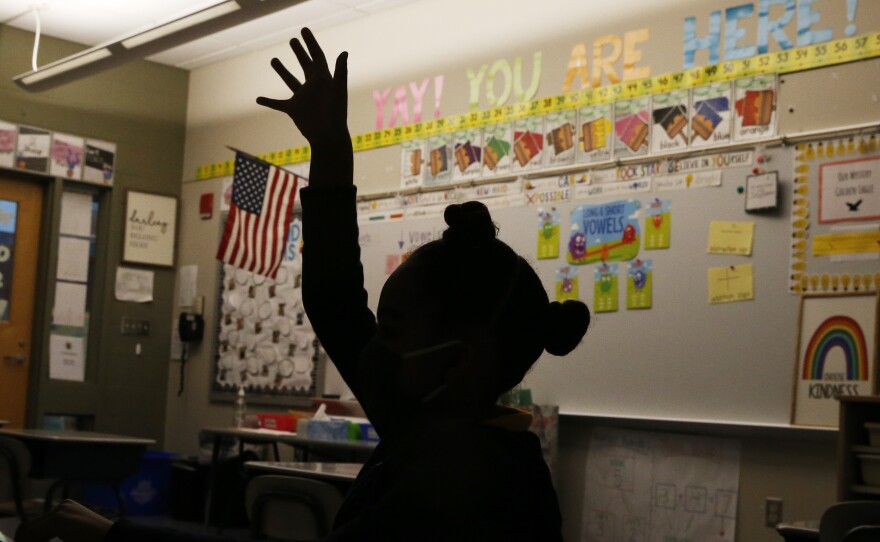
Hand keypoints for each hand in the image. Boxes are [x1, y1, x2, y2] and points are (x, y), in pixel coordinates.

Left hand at [15, 500, 112, 541]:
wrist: (109, 537)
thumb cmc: (94, 538)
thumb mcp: (72, 534)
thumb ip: (59, 533)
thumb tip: (37, 539)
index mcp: (67, 507)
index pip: (38, 523)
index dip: (31, 539)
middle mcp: (62, 505)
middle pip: (31, 524)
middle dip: (27, 540)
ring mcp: (60, 510)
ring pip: (29, 528)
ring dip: (28, 541)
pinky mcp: (58, 519)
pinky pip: (32, 533)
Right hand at [257, 28, 348, 147]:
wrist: (328, 136)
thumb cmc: (336, 114)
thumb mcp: (338, 90)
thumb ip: (340, 71)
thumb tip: (344, 52)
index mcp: (323, 79)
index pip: (317, 56)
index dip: (311, 42)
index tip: (303, 30)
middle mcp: (313, 86)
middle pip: (305, 65)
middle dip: (299, 52)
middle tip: (292, 40)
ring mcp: (302, 98)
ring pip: (290, 81)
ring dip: (282, 71)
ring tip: (273, 59)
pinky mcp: (294, 109)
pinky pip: (278, 104)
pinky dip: (268, 101)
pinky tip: (257, 98)